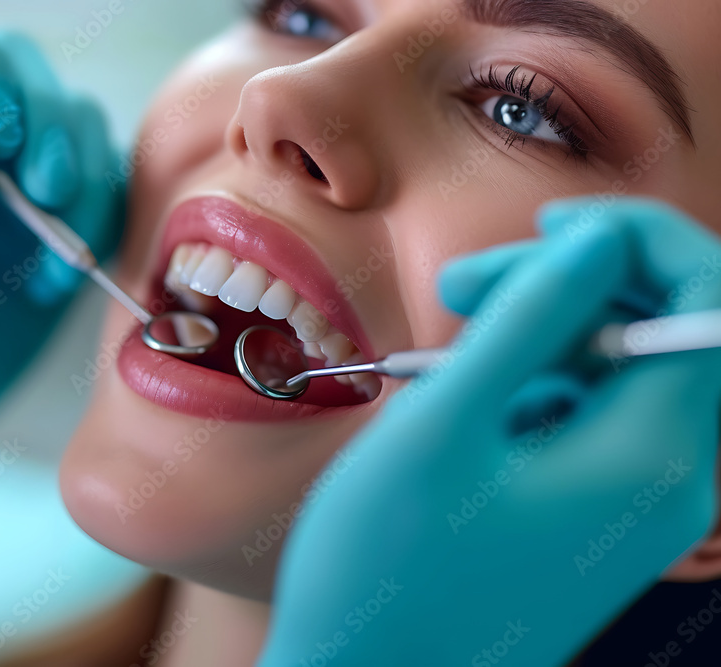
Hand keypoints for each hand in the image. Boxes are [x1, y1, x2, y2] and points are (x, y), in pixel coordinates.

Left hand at [0, 3, 123, 509]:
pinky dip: (101, 226)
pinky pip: (106, 191)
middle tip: (41, 189)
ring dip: (83, 173)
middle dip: (45, 122)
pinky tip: (58, 280)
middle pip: (22, 72)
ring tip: (57, 243)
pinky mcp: (63, 225)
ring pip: (77, 125)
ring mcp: (17, 179)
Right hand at [258, 198, 720, 665]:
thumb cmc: (386, 569)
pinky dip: (527, 392)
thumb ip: (528, 322)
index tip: (548, 224)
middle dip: (565, 286)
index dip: (637, 237)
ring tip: (444, 367)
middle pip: (659, 330)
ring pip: (614, 373)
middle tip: (460, 290)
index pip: (705, 300)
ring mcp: (633, 506)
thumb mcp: (443, 428)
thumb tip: (597, 239)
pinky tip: (460, 414)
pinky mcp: (595, 518)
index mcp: (649, 457)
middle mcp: (665, 482)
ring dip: (536, 341)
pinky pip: (585, 420)